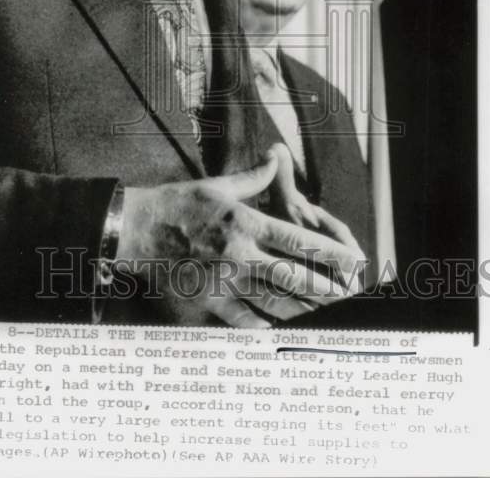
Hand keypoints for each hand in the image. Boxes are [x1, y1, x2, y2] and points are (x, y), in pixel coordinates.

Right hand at [119, 152, 365, 327]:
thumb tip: (276, 157)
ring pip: (273, 301)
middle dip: (326, 287)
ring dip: (303, 310)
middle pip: (293, 275)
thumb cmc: (177, 203)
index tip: (354, 261)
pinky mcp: (206, 301)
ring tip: (327, 316)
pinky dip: (263, 327)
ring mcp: (223, 281)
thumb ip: (253, 177)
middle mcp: (239, 254)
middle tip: (351, 296)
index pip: (297, 239)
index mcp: (245, 222)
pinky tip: (281, 332)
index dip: (330, 252)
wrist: (135, 229)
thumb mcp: (217, 185)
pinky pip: (241, 321)